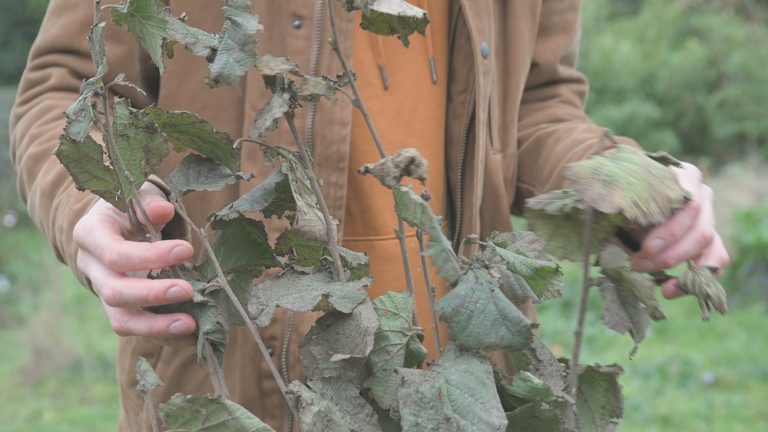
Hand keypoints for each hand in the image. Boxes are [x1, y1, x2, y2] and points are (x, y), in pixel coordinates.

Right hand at [74, 182, 196, 343]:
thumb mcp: (137, 195)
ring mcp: (104, 292)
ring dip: (156, 326)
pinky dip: (163, 333)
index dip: (149, 256)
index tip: (186, 250)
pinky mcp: (120, 309)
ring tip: (190, 325)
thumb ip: (149, 202)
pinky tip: (190, 333)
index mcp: (91, 235)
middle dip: (152, 295)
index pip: (115, 254)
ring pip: (121, 320)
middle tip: (187, 290)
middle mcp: (92, 268)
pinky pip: (137, 328)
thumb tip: (163, 212)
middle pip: (114, 292)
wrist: (117, 223)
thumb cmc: (130, 206)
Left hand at [631, 163, 729, 298]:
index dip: (670, 231)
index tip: (646, 249)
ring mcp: (708, 218)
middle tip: (638, 265)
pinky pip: (716, 260)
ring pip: (708, 245)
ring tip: (651, 279)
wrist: (628, 196)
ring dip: (678, 265)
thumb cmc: (625, 193)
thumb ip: (619, 201)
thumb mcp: (621, 193)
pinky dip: (694, 278)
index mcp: (685, 176)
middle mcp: (702, 195)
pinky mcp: (709, 240)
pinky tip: (669, 290)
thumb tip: (614, 216)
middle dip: (669, 254)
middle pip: (700, 229)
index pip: (689, 204)